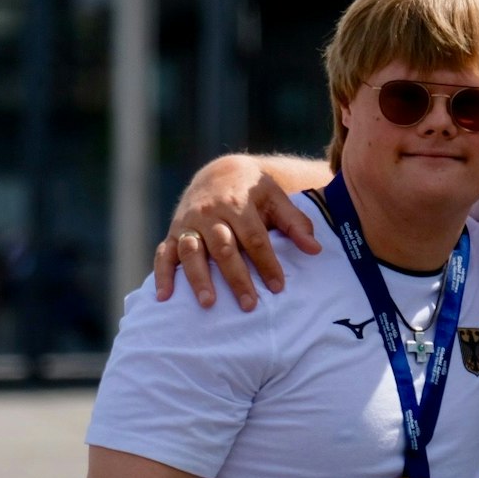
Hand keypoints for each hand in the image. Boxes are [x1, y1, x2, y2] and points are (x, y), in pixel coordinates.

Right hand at [152, 156, 320, 310]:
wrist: (218, 173)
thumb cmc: (252, 192)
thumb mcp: (275, 198)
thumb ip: (295, 223)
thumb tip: (315, 249)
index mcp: (237, 203)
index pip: (254, 238)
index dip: (266, 263)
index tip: (278, 287)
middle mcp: (210, 213)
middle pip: (224, 248)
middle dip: (236, 277)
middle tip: (249, 305)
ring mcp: (189, 223)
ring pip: (192, 252)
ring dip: (199, 278)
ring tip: (209, 303)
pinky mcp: (173, 233)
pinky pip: (164, 254)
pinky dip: (162, 275)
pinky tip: (165, 297)